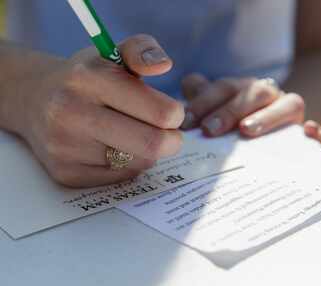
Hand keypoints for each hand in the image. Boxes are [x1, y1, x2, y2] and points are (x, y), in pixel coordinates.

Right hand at [7, 34, 184, 186]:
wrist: (33, 100)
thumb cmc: (86, 78)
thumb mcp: (112, 54)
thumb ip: (143, 51)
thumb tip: (164, 65)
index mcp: (90, 78)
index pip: (160, 113)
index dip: (175, 115)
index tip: (171, 113)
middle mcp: (72, 113)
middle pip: (152, 145)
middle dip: (171, 141)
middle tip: (169, 135)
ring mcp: (65, 147)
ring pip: (138, 163)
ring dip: (146, 152)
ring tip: (133, 135)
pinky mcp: (65, 173)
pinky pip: (119, 178)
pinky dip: (126, 165)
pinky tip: (113, 149)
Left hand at [180, 74, 320, 142]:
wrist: (277, 126)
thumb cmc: (238, 121)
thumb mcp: (219, 108)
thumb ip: (203, 97)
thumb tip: (188, 83)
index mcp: (241, 89)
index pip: (222, 88)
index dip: (203, 102)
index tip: (187, 123)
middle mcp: (266, 94)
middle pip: (250, 94)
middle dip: (228, 111)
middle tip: (209, 130)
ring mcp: (288, 109)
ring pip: (285, 104)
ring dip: (266, 116)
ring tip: (247, 130)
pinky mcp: (304, 128)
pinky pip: (313, 126)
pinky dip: (312, 130)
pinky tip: (307, 132)